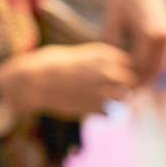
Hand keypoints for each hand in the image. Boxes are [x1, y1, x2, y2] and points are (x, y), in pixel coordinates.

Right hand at [0, 43, 135, 119]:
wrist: (33, 83)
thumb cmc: (50, 64)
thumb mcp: (77, 53)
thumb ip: (98, 60)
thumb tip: (114, 67)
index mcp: (104, 55)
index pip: (130, 62)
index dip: (125, 68)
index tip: (118, 73)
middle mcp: (108, 72)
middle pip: (132, 80)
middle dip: (126, 84)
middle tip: (114, 88)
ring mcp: (104, 91)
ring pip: (124, 97)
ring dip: (117, 99)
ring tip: (102, 98)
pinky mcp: (94, 109)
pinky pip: (109, 113)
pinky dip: (103, 112)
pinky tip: (90, 107)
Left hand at [101, 0, 165, 82]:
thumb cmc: (119, 0)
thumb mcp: (111, 23)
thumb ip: (112, 48)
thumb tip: (111, 73)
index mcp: (151, 33)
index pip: (142, 68)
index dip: (129, 81)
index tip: (115, 88)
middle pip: (154, 72)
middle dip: (139, 84)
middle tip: (122, 92)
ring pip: (162, 69)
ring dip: (147, 79)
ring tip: (129, 85)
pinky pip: (164, 60)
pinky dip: (152, 69)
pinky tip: (137, 73)